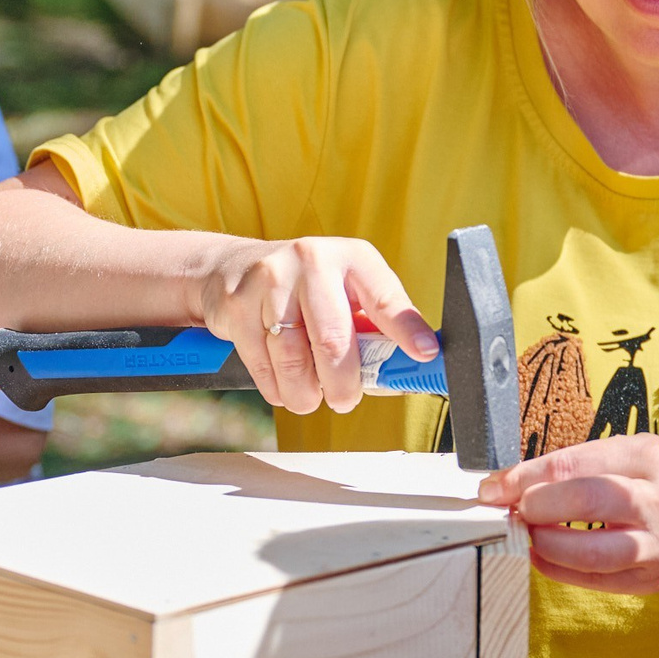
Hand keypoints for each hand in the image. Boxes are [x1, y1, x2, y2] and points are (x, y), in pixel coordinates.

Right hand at [196, 235, 438, 415]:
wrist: (232, 268)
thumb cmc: (306, 288)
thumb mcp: (345, 289)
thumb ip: (374, 324)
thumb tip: (407, 367)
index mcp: (352, 257)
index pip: (385, 298)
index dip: (407, 330)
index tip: (426, 354)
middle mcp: (312, 261)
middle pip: (333, 341)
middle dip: (343, 384)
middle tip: (345, 400)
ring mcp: (271, 281)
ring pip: (294, 360)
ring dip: (306, 393)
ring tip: (311, 396)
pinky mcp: (238, 305)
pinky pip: (263, 366)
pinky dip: (277, 389)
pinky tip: (284, 385)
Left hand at [476, 433, 658, 593]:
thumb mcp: (640, 453)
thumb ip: (585, 464)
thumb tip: (523, 480)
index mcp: (651, 459)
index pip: (579, 463)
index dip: (529, 475)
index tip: (498, 484)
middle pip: (588, 502)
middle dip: (538, 506)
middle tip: (513, 508)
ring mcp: (658, 547)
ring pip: (593, 552)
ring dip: (547, 544)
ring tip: (527, 533)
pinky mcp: (651, 582)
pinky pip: (597, 581)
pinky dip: (560, 571)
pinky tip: (542, 556)